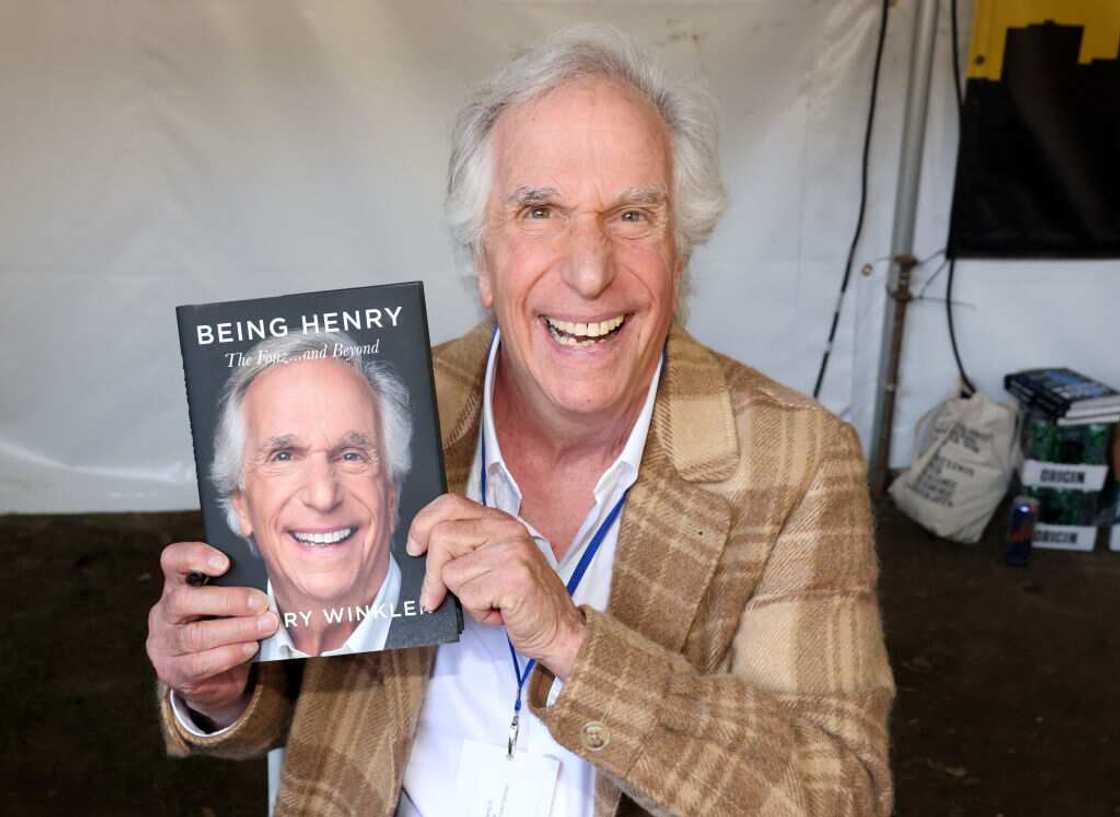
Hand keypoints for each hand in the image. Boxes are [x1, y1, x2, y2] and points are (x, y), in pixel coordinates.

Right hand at [146, 541, 278, 727]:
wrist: (210, 677)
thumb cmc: (222, 625)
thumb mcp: (226, 601)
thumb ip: (237, 585)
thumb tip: (269, 578)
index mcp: (177, 584)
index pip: (173, 560)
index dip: (195, 557)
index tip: (225, 563)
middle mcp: (165, 611)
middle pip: (183, 600)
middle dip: (228, 600)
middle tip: (261, 603)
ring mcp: (165, 643)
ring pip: (196, 635)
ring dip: (238, 629)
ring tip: (266, 625)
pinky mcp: (174, 671)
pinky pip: (202, 662)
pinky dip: (232, 653)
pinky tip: (252, 647)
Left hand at [407, 494, 586, 679]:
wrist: (560, 629)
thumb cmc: (522, 600)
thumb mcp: (493, 563)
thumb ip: (465, 549)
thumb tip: (420, 550)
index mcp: (500, 522)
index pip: (450, 504)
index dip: (423, 524)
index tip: (415, 549)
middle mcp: (507, 530)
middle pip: (441, 537)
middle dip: (432, 575)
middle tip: (437, 597)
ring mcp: (511, 552)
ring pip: (451, 572)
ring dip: (464, 597)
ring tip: (490, 600)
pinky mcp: (513, 578)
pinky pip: (468, 595)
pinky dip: (478, 612)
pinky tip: (500, 611)